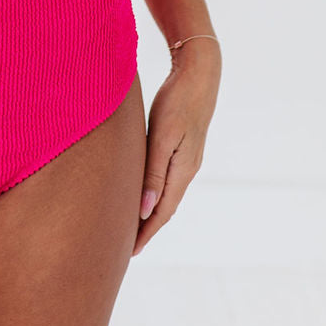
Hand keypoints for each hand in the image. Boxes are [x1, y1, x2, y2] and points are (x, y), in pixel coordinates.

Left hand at [133, 44, 220, 256]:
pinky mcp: (184, 145)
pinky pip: (167, 178)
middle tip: (125, 247)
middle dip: (146, 228)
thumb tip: (144, 210)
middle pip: (164, 208)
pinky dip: (155, 191)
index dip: (145, 233)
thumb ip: (154, 172)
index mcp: (182, 171)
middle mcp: (187, 169)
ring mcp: (187, 158)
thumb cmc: (177, 100)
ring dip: (150, 210)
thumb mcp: (163, 136)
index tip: (128, 252)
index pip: (161, 212)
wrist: (200, 72)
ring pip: (166, 193)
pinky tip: (145, 190)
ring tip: (133, 224)